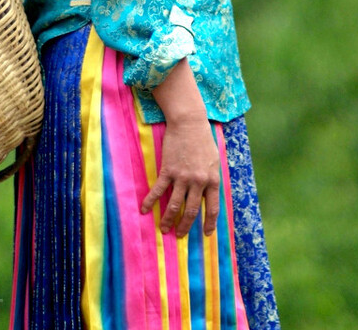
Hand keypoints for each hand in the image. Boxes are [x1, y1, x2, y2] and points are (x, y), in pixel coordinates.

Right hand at [140, 114, 220, 236]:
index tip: (205, 234)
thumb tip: (209, 193)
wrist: (189, 122)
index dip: (209, 223)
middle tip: (179, 235)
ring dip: (168, 220)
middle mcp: (198, 181)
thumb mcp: (214, 160)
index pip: (212, 207)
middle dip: (185, 226)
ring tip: (164, 229)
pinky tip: (144, 210)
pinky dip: (150, 201)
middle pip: (192, 211)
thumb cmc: (203, 139)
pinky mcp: (169, 170)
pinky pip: (158, 190)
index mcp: (212, 180)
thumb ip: (211, 177)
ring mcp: (183, 177)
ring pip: (175, 205)